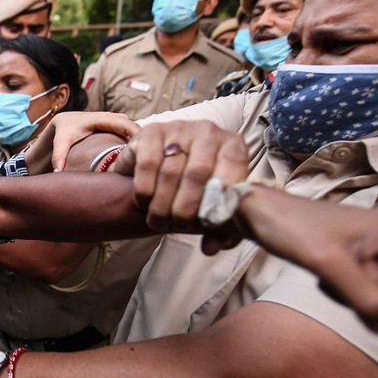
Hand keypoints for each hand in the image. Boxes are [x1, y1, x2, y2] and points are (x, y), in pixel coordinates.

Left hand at [26, 111, 137, 173]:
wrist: (64, 121)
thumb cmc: (64, 131)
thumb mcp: (61, 142)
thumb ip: (59, 156)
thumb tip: (58, 173)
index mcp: (104, 119)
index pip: (127, 125)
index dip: (138, 137)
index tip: (141, 154)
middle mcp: (115, 119)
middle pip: (136, 130)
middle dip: (142, 143)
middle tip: (145, 164)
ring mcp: (119, 124)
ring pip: (136, 134)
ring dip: (140, 146)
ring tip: (141, 165)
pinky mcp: (119, 131)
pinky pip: (132, 137)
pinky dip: (135, 147)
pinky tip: (135, 162)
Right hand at [112, 120, 248, 231]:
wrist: (159, 164)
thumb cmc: (194, 188)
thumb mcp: (211, 205)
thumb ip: (218, 228)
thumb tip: (211, 248)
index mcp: (233, 147)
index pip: (231, 173)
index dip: (218, 201)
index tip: (205, 222)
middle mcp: (209, 132)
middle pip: (199, 173)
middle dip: (185, 206)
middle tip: (177, 225)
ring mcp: (180, 128)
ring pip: (171, 171)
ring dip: (162, 203)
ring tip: (158, 221)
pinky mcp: (152, 131)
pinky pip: (148, 164)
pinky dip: (145, 188)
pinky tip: (143, 201)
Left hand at [238, 188, 377, 332]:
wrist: (276, 215)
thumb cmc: (298, 229)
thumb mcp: (328, 263)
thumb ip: (363, 297)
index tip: (352, 267)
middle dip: (371, 299)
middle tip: (343, 270)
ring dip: (360, 298)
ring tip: (339, 269)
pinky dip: (356, 295)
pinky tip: (341, 271)